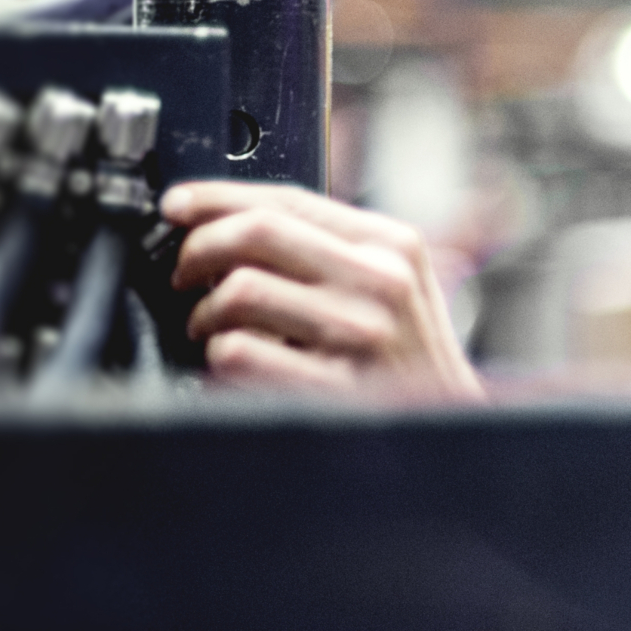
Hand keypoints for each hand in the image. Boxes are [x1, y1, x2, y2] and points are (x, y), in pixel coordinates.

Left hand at [162, 181, 485, 400]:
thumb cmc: (409, 359)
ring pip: (238, 290)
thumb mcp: (394, 283)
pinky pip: (238, 352)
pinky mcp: (334, 388)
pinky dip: (218, 356)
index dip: (216, 197)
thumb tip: (232, 220)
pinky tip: (231, 362)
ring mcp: (360, 336)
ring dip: (203, 311)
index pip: (287, 199)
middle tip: (184, 273)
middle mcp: (380, 282)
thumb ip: (332, 248)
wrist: (453, 433)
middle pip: (256, 232)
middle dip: (198, 249)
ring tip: (210, 327)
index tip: (177, 205)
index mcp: (392, 245)